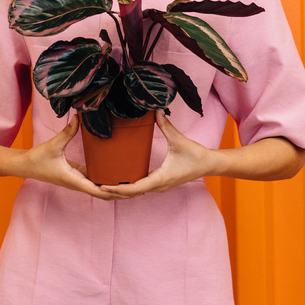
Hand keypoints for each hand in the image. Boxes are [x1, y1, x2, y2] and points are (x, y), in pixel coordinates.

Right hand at [20, 116, 130, 200]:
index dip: (115, 192)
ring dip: (115, 188)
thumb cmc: (37, 159)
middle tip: (140, 188)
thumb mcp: (53, 145)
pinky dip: (105, 179)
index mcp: (75, 181)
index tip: (130, 190)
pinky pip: (94, 179)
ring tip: (133, 182)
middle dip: (121, 193)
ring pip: (100, 188)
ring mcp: (77, 180)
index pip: (99, 192)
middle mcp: (78, 183)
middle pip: (104, 194)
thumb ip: (67, 132)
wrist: (25, 166)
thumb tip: (80, 117)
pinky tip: (115, 172)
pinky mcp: (76, 175)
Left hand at [99, 112, 214, 198]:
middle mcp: (158, 186)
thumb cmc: (196, 155)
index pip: (135, 188)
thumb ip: (166, 126)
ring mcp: (159, 186)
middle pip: (131, 194)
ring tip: (101, 186)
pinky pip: (140, 189)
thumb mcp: (179, 139)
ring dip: (119, 191)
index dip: (118, 188)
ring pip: (135, 193)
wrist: (209, 165)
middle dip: (113, 192)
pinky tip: (118, 182)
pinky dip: (128, 188)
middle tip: (95, 186)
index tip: (103, 187)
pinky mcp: (160, 183)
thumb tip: (156, 111)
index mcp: (160, 178)